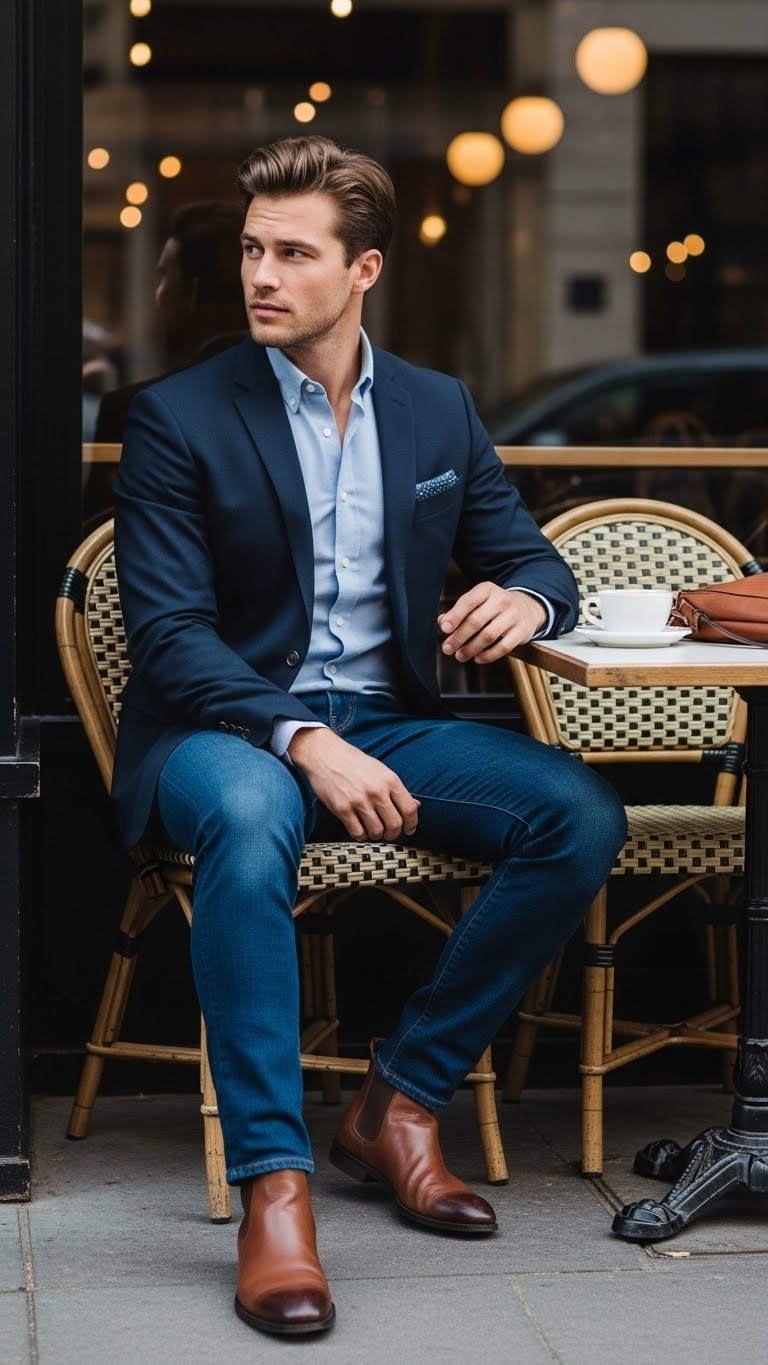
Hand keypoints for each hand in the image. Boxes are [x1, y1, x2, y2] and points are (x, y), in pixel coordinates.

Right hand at [287, 727, 419, 841]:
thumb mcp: (380, 770)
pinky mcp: (342, 809)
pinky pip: (358, 833)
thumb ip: (397, 790)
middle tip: (389, 833)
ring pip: (377, 832)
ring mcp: (359, 801)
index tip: (409, 830)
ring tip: (374, 830)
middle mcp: (376, 791)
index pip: (409, 809)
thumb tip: (416, 806)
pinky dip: (362, 836)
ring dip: (377, 835)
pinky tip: (360, 830)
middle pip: (395, 824)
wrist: (326, 755)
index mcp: (389, 780)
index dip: (412, 824)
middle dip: (394, 834)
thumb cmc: (355, 763)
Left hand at [438, 583, 546, 664]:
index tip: (444, 629)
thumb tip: (442, 622)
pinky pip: (504, 647)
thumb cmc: (494, 607)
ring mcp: (514, 615)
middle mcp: (501, 600)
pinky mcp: (522, 631)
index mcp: (487, 590)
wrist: (527, 608)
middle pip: (476, 621)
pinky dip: (489, 655)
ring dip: (471, 648)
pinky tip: (478, 658)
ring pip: (489, 635)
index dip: (455, 616)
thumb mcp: (478, 602)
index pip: (468, 601)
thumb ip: (459, 612)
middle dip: (459, 637)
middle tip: (447, 648)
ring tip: (460, 656)